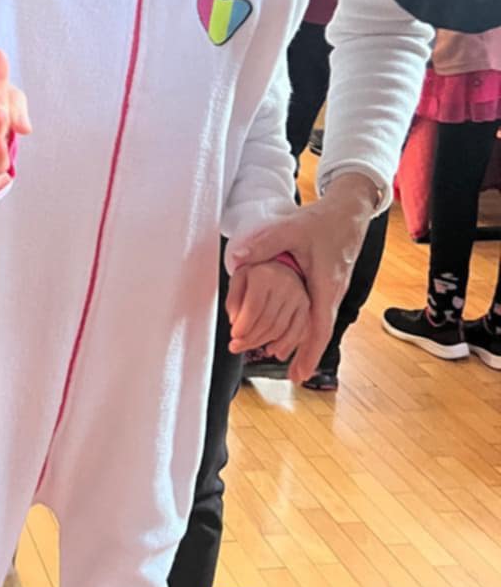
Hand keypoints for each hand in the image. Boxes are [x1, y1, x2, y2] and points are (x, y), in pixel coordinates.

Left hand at [226, 261, 309, 359]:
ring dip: (265, 343)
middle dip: (250, 339)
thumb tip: (234, 319)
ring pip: (281, 329)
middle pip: (267, 322)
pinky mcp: (307, 305)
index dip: (243, 326)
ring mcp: (300, 296)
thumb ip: (233, 295)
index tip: (234, 336)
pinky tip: (274, 351)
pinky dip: (286, 344)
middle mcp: (286, 285)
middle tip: (237, 346)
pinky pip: (299, 330)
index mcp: (266, 275)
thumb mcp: (240, 273)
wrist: (287, 257)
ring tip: (251, 347)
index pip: (254, 307)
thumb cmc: (260, 267)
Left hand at [229, 175, 377, 383]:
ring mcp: (333, 288)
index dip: (309, 354)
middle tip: (292, 376)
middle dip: (306, 354)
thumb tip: (237, 259)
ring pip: (318, 322)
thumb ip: (263, 244)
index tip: (299, 375)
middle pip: (318, 331)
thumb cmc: (322, 221)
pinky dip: (307, 325)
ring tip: (291, 360)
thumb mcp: (291, 230)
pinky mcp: (330, 282)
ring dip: (305, 340)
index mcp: (325, 285)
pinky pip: (318, 310)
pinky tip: (296, 331)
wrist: (349, 210)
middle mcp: (333, 292)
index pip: (318, 329)